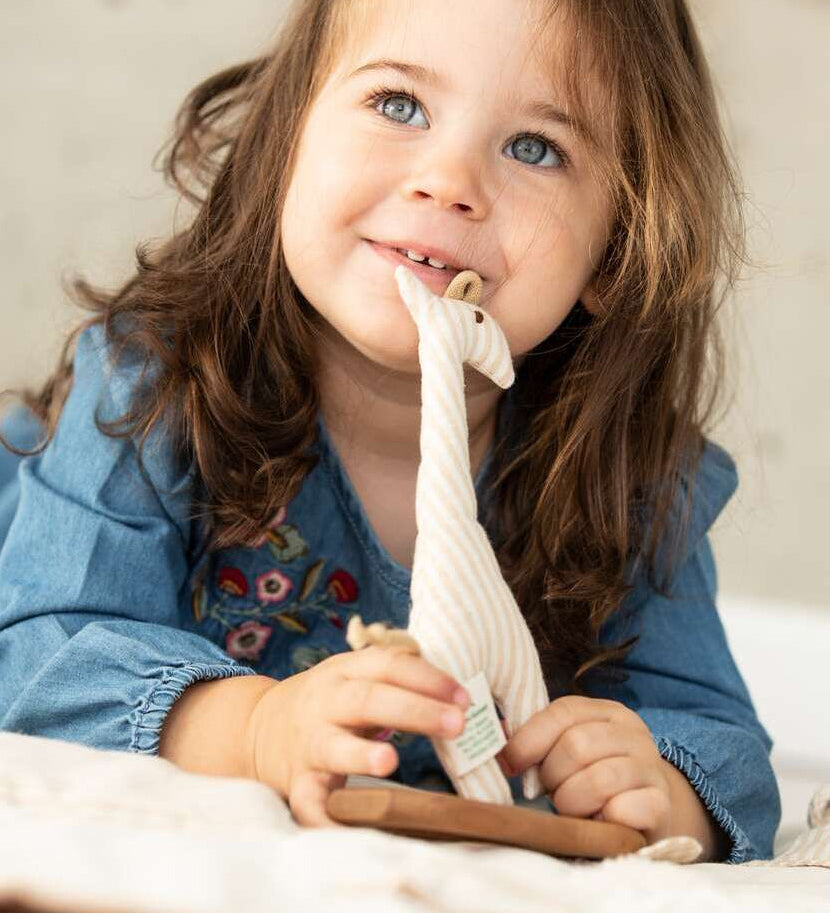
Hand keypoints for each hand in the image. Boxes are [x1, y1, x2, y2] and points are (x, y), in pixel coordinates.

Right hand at [243, 645, 470, 826]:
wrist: (258, 728)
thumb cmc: (332, 702)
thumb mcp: (357, 678)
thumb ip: (400, 682)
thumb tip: (466, 699)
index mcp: (347, 672)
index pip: (390, 665)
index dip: (428, 678)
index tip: (464, 698)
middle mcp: (326, 702)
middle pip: (368, 700)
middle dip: (414, 710)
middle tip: (456, 724)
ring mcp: (310, 742)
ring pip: (334, 746)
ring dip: (360, 753)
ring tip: (389, 760)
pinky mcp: (298, 782)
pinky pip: (309, 803)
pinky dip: (325, 820)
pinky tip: (350, 832)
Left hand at [496, 695, 674, 842]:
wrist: (647, 812)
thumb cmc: (592, 779)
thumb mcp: (567, 752)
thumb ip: (537, 742)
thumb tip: (496, 741)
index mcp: (607, 712)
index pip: (563, 712)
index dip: (529, 739)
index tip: (510, 764)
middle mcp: (633, 732)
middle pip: (577, 745)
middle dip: (552, 776)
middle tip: (550, 793)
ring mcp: (651, 767)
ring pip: (598, 779)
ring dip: (572, 802)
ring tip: (571, 809)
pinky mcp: (660, 804)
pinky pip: (623, 810)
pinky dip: (601, 820)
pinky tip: (598, 822)